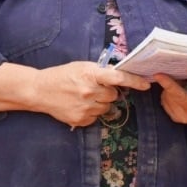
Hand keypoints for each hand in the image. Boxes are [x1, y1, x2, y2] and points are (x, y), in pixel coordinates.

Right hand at [34, 61, 150, 126]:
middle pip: (113, 95)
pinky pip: (96, 117)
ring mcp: (85, 107)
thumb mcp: (81, 67)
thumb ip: (100, 72)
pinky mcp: (80, 120)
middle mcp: (89, 92)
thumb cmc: (62, 75)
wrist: (40, 90)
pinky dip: (91, 112)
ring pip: (106, 108)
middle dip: (108, 92)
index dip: (135, 81)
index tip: (146, 84)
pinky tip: (79, 105)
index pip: (118, 78)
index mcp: (90, 74)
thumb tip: (119, 76)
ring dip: (100, 103)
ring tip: (85, 97)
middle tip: (95, 88)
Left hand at [155, 66, 186, 123]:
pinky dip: (167, 91)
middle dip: (169, 84)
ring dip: (169, 84)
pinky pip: (166, 100)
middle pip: (180, 96)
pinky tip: (172, 87)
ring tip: (172, 75)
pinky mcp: (175, 117)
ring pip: (170, 97)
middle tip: (158, 74)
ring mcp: (184, 116)